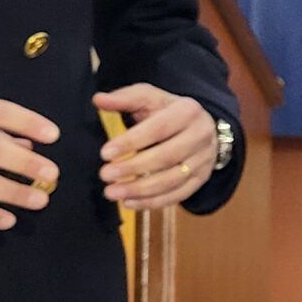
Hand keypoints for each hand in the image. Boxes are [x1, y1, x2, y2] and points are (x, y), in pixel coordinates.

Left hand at [95, 84, 215, 208]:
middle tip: (104, 175)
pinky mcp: (201, 179)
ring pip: (172, 180)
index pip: (158, 129)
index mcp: (188, 111)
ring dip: (140, 190)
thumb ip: (124, 98)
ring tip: (112, 192)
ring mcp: (203, 160)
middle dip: (133, 168)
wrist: (202, 127)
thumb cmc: (168, 111)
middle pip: (166, 156)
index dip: (131, 142)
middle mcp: (201, 136)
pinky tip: (129, 203)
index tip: (105, 153)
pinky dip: (152, 202)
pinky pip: (178, 195)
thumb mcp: (149, 98)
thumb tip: (98, 99)